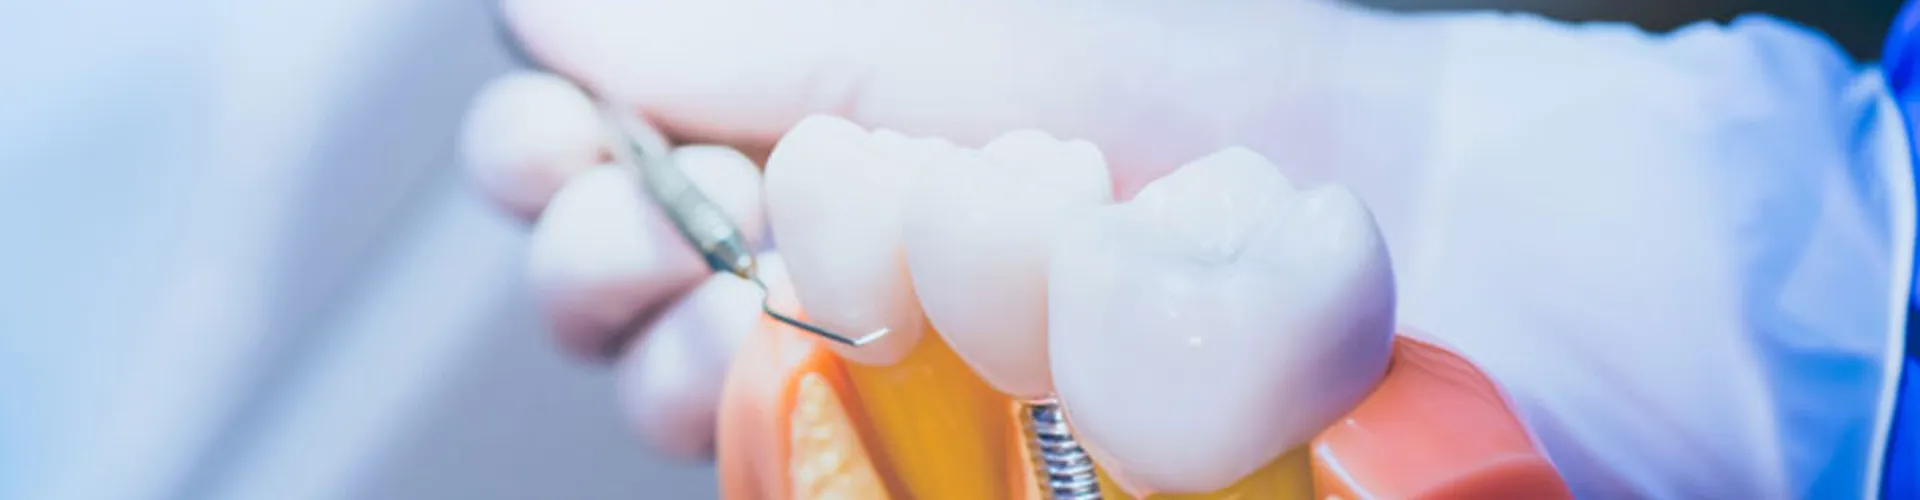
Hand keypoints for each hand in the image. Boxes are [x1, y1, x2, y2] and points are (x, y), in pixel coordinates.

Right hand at [461, 0, 1418, 460]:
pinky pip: (765, 454)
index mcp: (782, 108)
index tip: (564, 143)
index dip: (538, 151)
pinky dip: (757, 418)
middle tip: (666, 223)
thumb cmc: (1159, 79)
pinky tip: (823, 372)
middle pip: (591, 273)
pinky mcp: (900, 439)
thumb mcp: (924, 26)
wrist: (1333, 191)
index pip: (579, 141)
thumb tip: (543, 8)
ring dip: (673, 341)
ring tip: (773, 293)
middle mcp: (792, 229)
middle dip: (591, 251)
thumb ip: (735, 29)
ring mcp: (845, 346)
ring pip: (659, 379)